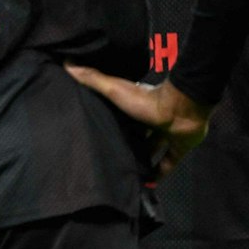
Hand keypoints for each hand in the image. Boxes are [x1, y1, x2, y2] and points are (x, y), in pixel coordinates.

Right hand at [64, 66, 209, 175]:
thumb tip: (67, 64)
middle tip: (111, 157)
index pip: (123, 116)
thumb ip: (93, 79)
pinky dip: (160, 173)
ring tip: (126, 173)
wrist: (182, 110)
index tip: (99, 132)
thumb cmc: (146, 100)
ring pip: (153, 148)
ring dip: (143, 160)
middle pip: (138, 134)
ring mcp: (167, 134)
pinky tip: (148, 184)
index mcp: (137, 106)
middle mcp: (151, 121)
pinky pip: (168, 163)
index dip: (113, 122)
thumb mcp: (114, 89)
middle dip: (127, 143)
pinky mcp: (179, 148)